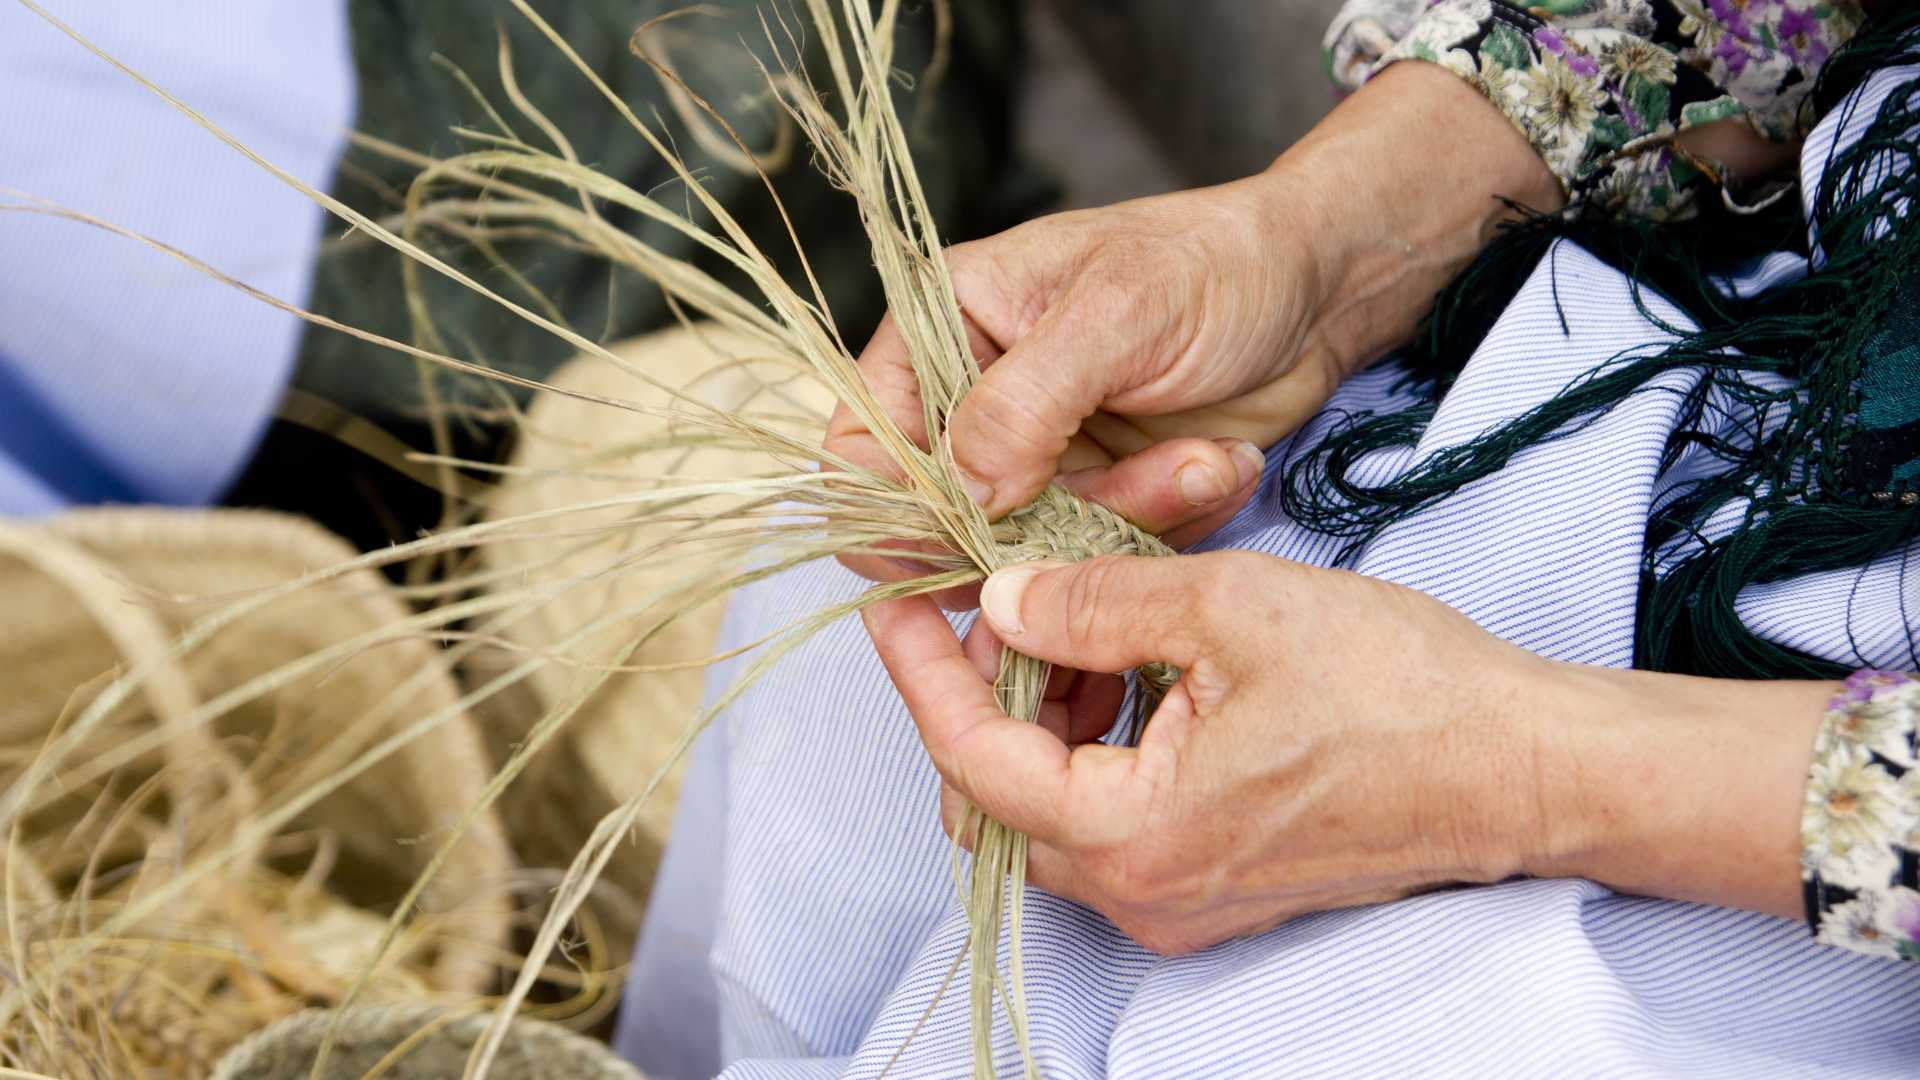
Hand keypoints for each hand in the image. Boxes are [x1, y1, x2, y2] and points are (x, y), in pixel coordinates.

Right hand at [827, 62, 1563, 600]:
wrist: (1318, 291)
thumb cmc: (1212, 266)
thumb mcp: (1114, 314)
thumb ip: (1023, 404)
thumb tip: (961, 493)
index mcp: (942, 328)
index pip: (864, 445)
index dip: (900, 505)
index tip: (978, 526)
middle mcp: (974, 402)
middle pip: (947, 520)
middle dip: (1038, 525)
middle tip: (1127, 490)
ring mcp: (1038, 459)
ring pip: (1033, 550)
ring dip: (1123, 519)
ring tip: (1199, 461)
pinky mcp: (1100, 499)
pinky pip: (1100, 553)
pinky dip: (1163, 525)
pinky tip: (1217, 466)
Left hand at [864, 553, 1833, 954]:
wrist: (1526, 767)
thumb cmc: (1403, 691)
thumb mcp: (1232, 607)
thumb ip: (1098, 602)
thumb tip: (1005, 597)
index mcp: (1134, 834)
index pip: (973, 759)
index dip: (924, 673)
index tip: (899, 603)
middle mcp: (1145, 893)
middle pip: (998, 799)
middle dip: (982, 698)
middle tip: (1003, 607)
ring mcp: (1182, 900)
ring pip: (1053, 811)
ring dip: (1042, 719)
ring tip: (1079, 625)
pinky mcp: (1216, 885)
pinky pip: (1114, 822)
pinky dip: (1097, 747)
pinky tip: (1135, 671)